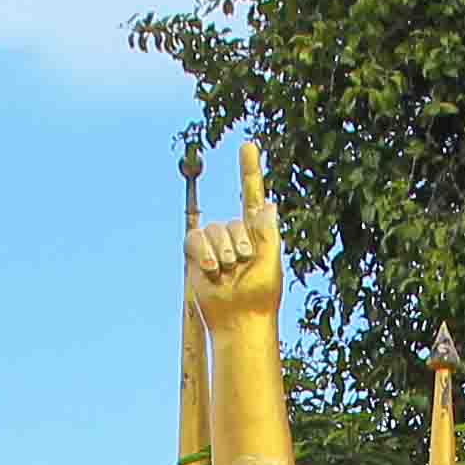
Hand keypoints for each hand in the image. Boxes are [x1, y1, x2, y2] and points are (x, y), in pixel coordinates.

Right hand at [189, 141, 285, 341]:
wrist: (237, 319)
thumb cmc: (260, 294)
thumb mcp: (270, 260)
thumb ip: (267, 232)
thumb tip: (269, 203)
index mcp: (257, 234)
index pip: (252, 195)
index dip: (249, 171)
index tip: (247, 145)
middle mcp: (235, 236)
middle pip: (232, 222)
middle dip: (238, 243)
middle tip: (241, 266)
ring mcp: (215, 245)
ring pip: (213, 230)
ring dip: (220, 252)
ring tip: (226, 272)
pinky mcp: (196, 255)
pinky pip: (194, 239)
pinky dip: (202, 253)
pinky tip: (211, 270)